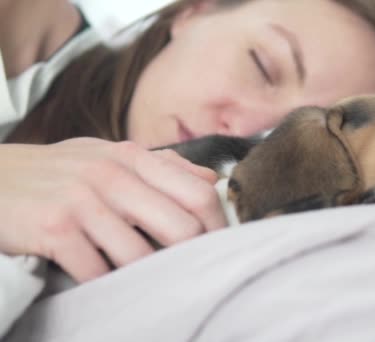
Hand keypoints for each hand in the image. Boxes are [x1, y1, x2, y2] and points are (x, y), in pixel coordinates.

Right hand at [0, 138, 226, 281]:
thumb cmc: (59, 172)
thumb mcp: (109, 156)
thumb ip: (163, 166)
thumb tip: (211, 178)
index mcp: (133, 157)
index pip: (199, 193)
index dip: (216, 226)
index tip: (217, 246)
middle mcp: (112, 175)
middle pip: (181, 228)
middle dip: (189, 257)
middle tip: (186, 272)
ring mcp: (83, 201)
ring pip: (141, 256)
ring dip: (144, 275)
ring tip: (141, 279)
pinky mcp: (56, 228)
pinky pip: (97, 271)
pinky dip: (104, 283)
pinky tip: (101, 280)